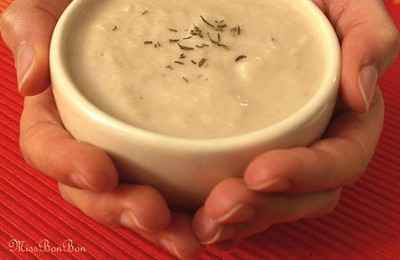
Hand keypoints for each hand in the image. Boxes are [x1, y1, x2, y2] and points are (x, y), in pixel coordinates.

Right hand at [1, 1, 200, 257]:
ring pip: (137, 198)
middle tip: (156, 216)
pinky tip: (214, 216)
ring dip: (162, 224)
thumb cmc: (85, 9)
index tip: (101, 172)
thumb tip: (31, 80)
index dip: (68, 165)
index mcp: (59, 112)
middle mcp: (94, 139)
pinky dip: (192, 206)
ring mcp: (132, 150)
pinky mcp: (169, 151)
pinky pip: (175, 186)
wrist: (130, 8)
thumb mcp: (49, 6)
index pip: (49, 147)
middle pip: (96, 190)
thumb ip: (30, 29)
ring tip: (191, 236)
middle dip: (122, 208)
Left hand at [193, 0, 399, 243]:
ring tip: (201, 223)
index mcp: (341, 118)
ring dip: (237, 223)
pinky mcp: (241, 158)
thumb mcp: (342, 5)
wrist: (260, 9)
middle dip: (264, 209)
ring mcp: (277, 155)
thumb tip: (362, 91)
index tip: (261, 172)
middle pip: (301, 199)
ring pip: (267, 208)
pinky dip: (216, 215)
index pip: (338, 161)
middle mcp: (311, 145)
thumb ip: (367, 35)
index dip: (305, 175)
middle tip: (220, 205)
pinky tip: (192, 216)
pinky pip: (237, 199)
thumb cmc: (303, 7)